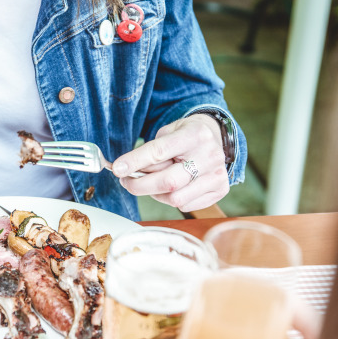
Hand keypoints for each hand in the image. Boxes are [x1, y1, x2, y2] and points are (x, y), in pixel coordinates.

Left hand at [112, 114, 228, 212]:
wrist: (215, 137)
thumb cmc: (186, 135)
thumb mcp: (168, 132)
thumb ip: (150, 151)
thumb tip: (126, 170)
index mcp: (195, 135)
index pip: (159, 152)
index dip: (135, 162)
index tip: (117, 169)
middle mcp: (210, 156)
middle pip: (168, 181)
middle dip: (139, 185)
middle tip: (126, 182)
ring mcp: (217, 175)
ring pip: (175, 198)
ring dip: (155, 194)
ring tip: (151, 183)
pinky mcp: (220, 190)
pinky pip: (186, 205)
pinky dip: (171, 199)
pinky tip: (170, 188)